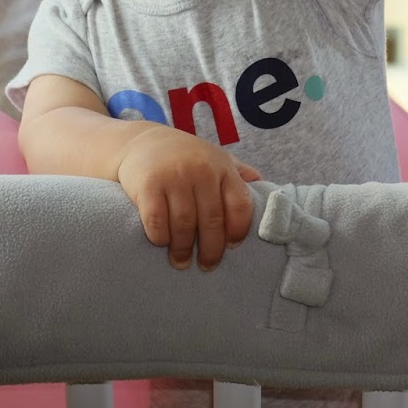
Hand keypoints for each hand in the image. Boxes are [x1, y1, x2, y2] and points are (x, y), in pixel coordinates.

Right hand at [113, 126, 261, 270]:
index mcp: (223, 167)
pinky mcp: (148, 185)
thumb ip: (239, 172)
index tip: (231, 247)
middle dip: (211, 250)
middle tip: (207, 266)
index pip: (240, 206)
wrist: (142, 141)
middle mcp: (201, 171)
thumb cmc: (185, 156)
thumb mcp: (216, 158)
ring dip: (183, 250)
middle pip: (212, 221)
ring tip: (181, 262)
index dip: (238, 231)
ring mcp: (174, 177)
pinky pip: (157, 221)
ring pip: (184, 225)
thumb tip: (266, 188)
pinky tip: (162, 242)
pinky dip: (161, 237)